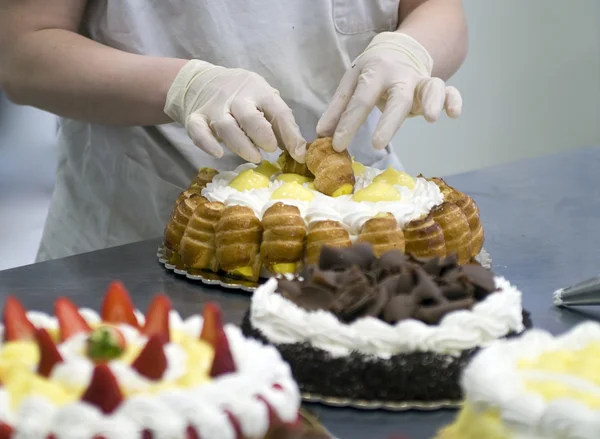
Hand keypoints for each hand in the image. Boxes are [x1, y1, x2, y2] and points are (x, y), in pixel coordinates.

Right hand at [165, 60, 305, 162]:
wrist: (201, 80)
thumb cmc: (242, 96)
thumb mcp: (264, 101)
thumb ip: (280, 125)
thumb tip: (300, 152)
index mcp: (259, 91)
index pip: (278, 111)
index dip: (290, 134)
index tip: (299, 154)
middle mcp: (236, 98)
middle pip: (249, 116)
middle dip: (262, 135)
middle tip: (271, 149)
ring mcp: (214, 108)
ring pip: (226, 127)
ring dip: (241, 145)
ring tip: (254, 157)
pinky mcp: (195, 118)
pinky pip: (198, 132)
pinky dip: (207, 144)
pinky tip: (218, 153)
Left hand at [317, 32, 462, 151]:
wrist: (400, 49)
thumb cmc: (372, 72)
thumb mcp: (351, 83)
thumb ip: (338, 108)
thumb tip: (321, 134)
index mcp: (373, 73)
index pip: (359, 101)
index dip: (347, 124)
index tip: (336, 145)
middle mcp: (399, 76)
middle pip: (396, 98)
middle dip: (388, 121)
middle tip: (377, 144)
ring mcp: (419, 81)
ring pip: (429, 87)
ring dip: (432, 101)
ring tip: (429, 118)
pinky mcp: (434, 87)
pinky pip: (449, 90)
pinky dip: (453, 100)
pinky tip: (453, 114)